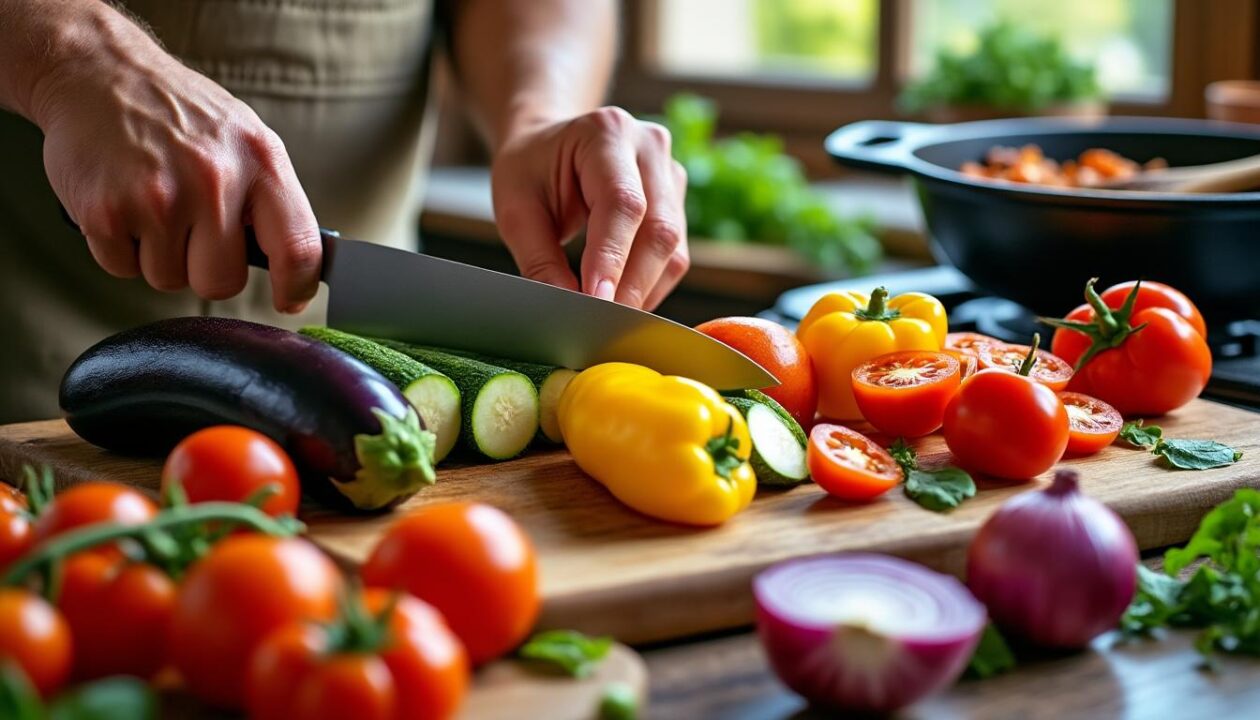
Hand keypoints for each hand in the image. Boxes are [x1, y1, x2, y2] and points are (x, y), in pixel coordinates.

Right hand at [29, 4, 320, 311]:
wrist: (98, 72)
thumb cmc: (181, 113)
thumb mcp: (247, 139)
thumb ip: (272, 199)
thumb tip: (297, 264)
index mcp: (260, 162)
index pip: (297, 249)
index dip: (296, 287)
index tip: (289, 300)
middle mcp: (213, 180)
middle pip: (221, 282)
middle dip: (206, 268)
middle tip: (191, 229)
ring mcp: (157, 198)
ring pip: (169, 279)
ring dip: (160, 256)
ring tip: (153, 205)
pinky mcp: (106, 212)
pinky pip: (122, 269)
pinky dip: (120, 248)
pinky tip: (123, 205)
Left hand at [490, 106, 688, 310]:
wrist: (550, 143)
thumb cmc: (530, 169)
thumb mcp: (515, 208)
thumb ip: (539, 258)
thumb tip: (568, 306)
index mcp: (606, 132)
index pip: (623, 204)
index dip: (613, 258)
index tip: (597, 303)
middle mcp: (649, 146)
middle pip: (658, 229)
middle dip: (631, 285)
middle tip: (602, 326)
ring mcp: (671, 172)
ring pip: (672, 247)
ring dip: (642, 290)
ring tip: (607, 319)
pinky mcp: (677, 201)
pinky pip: (673, 254)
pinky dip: (648, 285)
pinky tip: (620, 299)